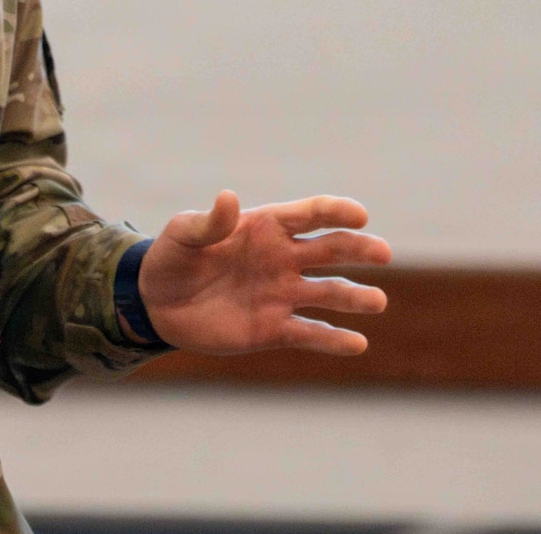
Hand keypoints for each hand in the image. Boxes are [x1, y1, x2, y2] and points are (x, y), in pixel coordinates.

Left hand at [138, 191, 391, 355]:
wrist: (157, 304)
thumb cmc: (171, 258)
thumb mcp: (182, 234)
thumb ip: (209, 222)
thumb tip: (229, 197)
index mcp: (265, 227)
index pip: (310, 214)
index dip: (336, 212)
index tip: (359, 216)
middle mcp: (283, 259)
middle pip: (331, 250)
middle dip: (359, 249)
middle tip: (383, 253)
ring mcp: (282, 295)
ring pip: (329, 293)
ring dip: (355, 297)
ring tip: (377, 302)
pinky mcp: (274, 329)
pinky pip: (311, 334)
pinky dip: (334, 340)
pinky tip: (357, 344)